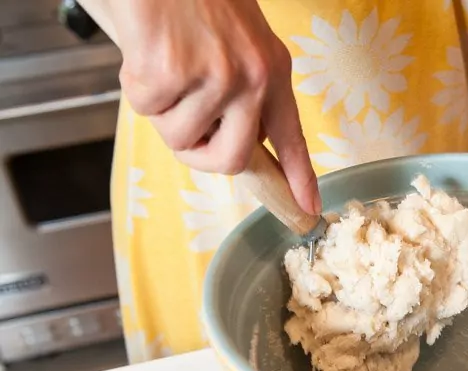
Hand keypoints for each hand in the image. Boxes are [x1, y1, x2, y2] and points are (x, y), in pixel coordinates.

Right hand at [112, 0, 319, 213]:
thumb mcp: (241, 42)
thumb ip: (244, 91)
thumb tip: (232, 138)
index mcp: (274, 71)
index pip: (290, 137)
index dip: (299, 177)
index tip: (308, 208)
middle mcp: (253, 79)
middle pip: (231, 159)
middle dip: (200, 154)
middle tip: (184, 125)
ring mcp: (216, 78)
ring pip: (181, 138)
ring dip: (163, 111)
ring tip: (166, 65)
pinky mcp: (174, 72)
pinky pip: (148, 110)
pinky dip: (138, 88)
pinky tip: (148, 53)